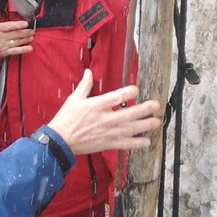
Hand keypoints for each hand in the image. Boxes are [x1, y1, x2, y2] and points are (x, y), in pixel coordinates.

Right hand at [0, 16, 34, 57]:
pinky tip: (30, 48)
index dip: (18, 25)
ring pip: (17, 42)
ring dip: (26, 39)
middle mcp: (0, 38)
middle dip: (25, 32)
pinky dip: (23, 50)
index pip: (9, 26)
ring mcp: (2, 46)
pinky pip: (15, 51)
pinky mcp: (3, 52)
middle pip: (15, 34)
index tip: (26, 23)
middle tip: (32, 30)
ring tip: (32, 36)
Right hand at [47, 70, 161, 155]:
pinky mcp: (107, 144)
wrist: (60, 140)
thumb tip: (88, 72)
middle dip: (144, 109)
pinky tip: (146, 141)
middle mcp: (104, 119)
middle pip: (128, 114)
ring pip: (130, 129)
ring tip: (156, 121)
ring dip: (144, 125)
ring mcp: (107, 133)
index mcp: (96, 106)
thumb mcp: (74, 99)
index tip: (136, 90)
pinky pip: (125, 144)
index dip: (128, 92)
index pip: (116, 97)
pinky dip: (136, 143)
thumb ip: (85, 85)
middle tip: (156, 105)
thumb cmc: (66, 119)